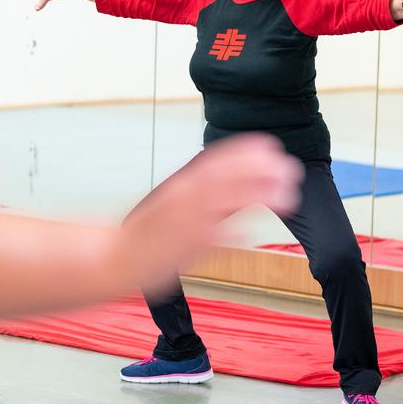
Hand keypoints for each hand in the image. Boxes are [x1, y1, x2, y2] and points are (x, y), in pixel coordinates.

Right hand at [120, 134, 302, 289]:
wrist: (114, 258)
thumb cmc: (147, 232)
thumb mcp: (172, 200)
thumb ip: (201, 190)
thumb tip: (235, 181)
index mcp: (180, 185)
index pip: (215, 161)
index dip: (243, 152)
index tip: (269, 145)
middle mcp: (183, 199)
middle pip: (224, 177)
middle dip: (258, 170)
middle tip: (287, 167)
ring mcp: (184, 222)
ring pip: (223, 203)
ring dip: (255, 196)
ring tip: (286, 195)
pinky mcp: (184, 248)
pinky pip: (213, 238)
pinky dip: (232, 232)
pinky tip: (253, 233)